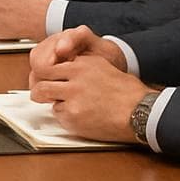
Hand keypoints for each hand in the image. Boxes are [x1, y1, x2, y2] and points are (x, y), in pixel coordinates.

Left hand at [29, 29, 143, 143]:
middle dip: (38, 87)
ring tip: (62, 104)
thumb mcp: (103, 67)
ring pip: (46, 96)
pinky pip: (58, 115)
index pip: (50, 64)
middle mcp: (75, 78)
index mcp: (82, 64)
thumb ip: (82, 66)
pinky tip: (78, 116)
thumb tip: (65, 68)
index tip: (45, 77)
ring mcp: (73, 97)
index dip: (45, 72)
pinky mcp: (74, 116)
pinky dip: (64, 116)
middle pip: (41, 79)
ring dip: (52, 101)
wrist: (141, 112)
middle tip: (39, 93)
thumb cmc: (128, 93)